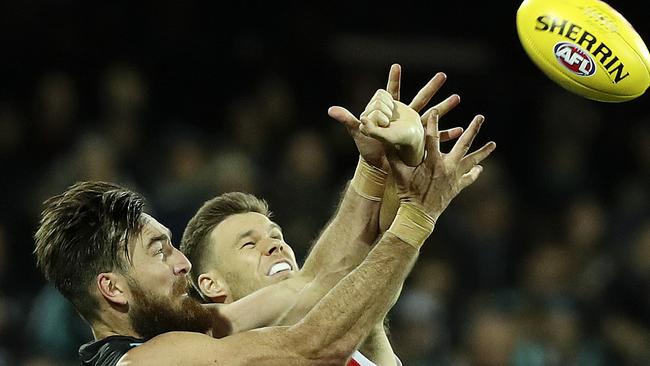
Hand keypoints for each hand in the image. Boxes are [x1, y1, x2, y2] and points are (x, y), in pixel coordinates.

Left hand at [328, 64, 462, 169]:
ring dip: (445, 107)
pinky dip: (447, 133)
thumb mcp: (359, 132)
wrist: (377, 167)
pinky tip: (460, 129)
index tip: (396, 66)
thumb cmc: (367, 149)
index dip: (394, 80)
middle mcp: (404, 117)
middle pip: (420, 98)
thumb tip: (330, 110)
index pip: (392, 93)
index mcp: (390, 113)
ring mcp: (414, 129)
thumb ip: (347, 120)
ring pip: (433, 115)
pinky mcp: (420, 141)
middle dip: (432, 87)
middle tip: (443, 75)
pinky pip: (436, 137)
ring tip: (457, 97)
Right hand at [389, 110, 495, 218]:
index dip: (434, 123)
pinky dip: (474, 173)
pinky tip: (480, 168)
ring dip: (483, 152)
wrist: (419, 215)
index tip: (436, 111)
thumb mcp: (399, 174)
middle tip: (480, 117)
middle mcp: (447, 167)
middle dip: (473, 130)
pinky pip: (468, 178)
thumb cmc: (408, 193)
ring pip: (471, 161)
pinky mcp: (457, 187)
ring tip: (493, 144)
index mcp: (432, 161)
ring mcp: (454, 177)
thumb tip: (384, 141)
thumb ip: (393, 157)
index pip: (433, 137)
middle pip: (463, 144)